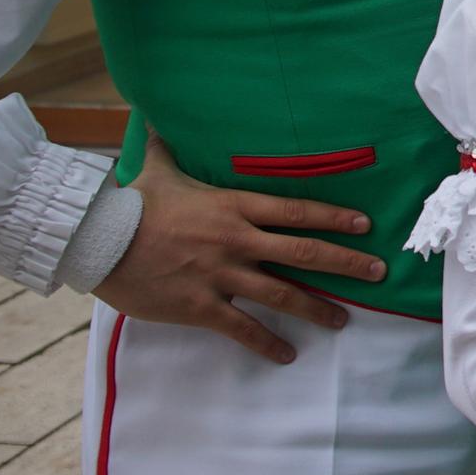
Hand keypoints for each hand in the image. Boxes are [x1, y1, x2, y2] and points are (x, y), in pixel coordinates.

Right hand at [93, 136, 384, 364]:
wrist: (97, 241)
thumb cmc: (131, 204)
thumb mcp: (156, 168)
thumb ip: (167, 146)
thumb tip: (156, 118)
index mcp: (234, 207)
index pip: (297, 211)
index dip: (335, 218)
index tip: (364, 226)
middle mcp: (237, 240)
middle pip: (304, 252)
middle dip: (346, 263)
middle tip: (378, 272)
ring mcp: (221, 275)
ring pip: (282, 294)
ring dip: (317, 307)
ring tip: (343, 319)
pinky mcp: (201, 306)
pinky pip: (243, 329)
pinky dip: (267, 344)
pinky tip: (286, 355)